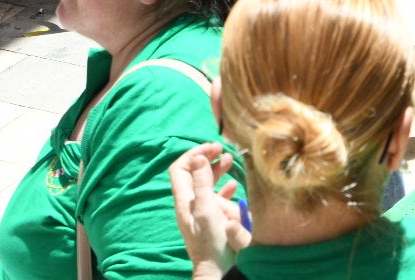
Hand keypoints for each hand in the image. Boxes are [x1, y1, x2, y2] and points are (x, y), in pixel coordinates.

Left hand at [170, 144, 248, 276]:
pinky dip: (224, 187)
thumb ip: (202, 184)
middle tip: (221, 148)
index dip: (193, 154)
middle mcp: (191, 203)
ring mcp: (201, 211)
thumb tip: (199, 158)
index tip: (210, 147)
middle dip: (206, 158)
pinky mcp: (212, 219)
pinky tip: (234, 184)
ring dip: (217, 170)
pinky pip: (216, 197)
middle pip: (193, 173)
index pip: (180, 168)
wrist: (216, 268)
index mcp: (185, 200)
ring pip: (206, 184)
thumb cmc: (211, 241)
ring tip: (230, 159)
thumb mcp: (207, 210)